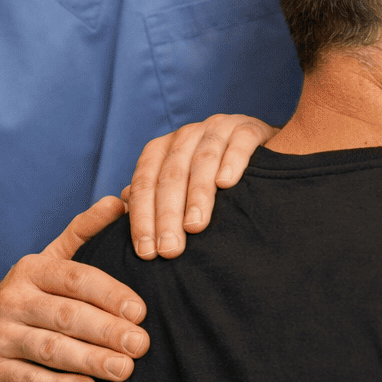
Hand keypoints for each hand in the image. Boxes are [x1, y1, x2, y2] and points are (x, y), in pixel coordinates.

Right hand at [0, 196, 148, 381]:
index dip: (109, 293)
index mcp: (31, 270)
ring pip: (50, 349)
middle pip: (65, 315)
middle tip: (141, 344)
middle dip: (106, 330)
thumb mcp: (50, 260)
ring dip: (89, 360)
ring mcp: (0, 337)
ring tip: (124, 370)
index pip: (75, 278)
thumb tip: (121, 200)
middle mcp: (12, 300)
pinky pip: (31, 381)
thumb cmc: (28, 296)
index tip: (141, 311)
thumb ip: (84, 231)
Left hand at [123, 114, 276, 259]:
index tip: (146, 252)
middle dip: (167, 215)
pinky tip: (227, 184)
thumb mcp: (178, 184)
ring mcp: (217, 128)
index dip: (142, 217)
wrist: (258, 149)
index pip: (145, 182)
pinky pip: (239, 143)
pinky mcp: (248, 128)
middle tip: (170, 250)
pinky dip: (232, 162)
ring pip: (202, 161)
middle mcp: (186, 135)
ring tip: (195, 226)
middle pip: (171, 175)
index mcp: (163, 149)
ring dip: (197, 195)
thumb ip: (151, 195)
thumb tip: (124, 209)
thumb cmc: (209, 176)